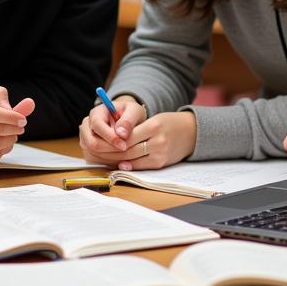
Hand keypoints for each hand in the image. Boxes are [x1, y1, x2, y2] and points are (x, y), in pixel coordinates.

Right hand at [79, 94, 146, 157]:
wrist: (127, 120)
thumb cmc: (130, 114)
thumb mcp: (134, 111)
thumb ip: (128, 120)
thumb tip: (121, 134)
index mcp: (96, 113)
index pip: (97, 125)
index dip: (110, 137)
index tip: (124, 145)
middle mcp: (87, 126)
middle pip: (91, 143)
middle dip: (110, 150)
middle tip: (126, 152)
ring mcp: (86, 139)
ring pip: (93, 154)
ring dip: (110, 158)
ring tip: (126, 154)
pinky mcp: (88, 150)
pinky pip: (95, 161)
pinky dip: (108, 162)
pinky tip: (121, 157)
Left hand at [80, 103, 195, 171]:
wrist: (190, 132)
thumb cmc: (167, 123)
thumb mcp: (153, 119)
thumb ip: (135, 128)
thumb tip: (115, 138)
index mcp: (154, 125)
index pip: (127, 135)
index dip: (111, 139)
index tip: (99, 139)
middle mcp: (158, 141)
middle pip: (127, 148)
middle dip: (110, 151)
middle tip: (96, 150)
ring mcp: (160, 154)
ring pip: (132, 158)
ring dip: (116, 159)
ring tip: (103, 157)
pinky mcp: (161, 163)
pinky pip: (141, 166)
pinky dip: (128, 165)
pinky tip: (119, 163)